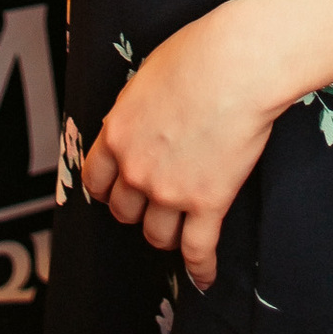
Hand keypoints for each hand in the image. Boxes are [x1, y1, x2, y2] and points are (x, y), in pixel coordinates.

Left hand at [81, 2, 274, 290]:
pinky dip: (200, 268)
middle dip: (136, 208)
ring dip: (165, 235)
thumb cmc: (198, 55)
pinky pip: (198, 249)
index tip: (114, 190)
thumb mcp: (148, 76)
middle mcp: (136, 169)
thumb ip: (137, 109)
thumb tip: (141, 120)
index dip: (106, 188)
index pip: (95, 179)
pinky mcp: (207, 202)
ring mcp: (171, 190)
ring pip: (156, 234)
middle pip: (124, 210)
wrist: (236, 65)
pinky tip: (204, 278)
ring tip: (177, 232)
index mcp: (117, 133)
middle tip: (152, 203)